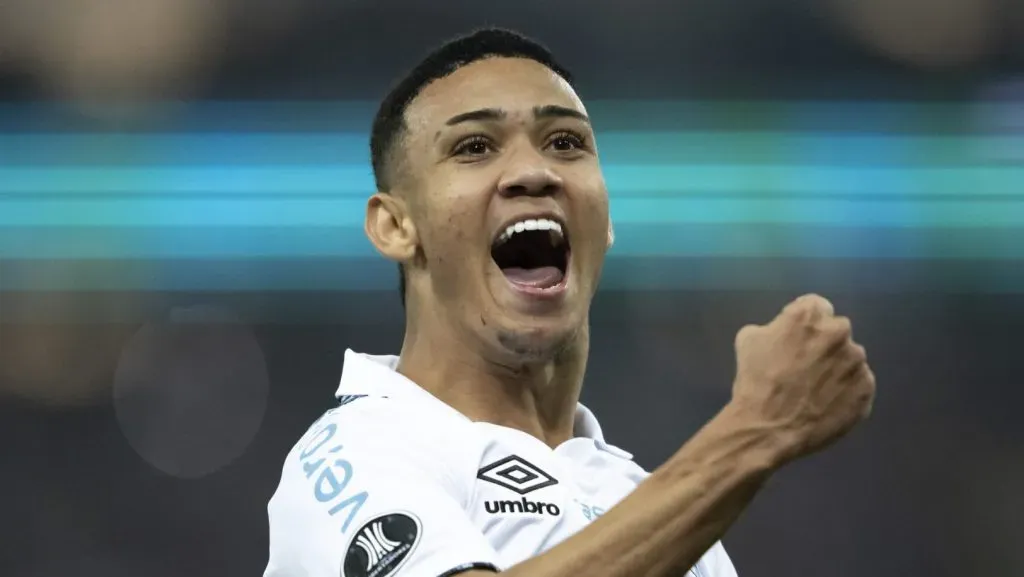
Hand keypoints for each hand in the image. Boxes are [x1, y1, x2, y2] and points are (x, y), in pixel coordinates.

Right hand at [731, 294, 874, 463]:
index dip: (803, 323)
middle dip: (823, 344)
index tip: (793, 340)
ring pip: (849, 359)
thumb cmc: (754, 381)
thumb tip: (783, 332)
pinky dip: (845, 391)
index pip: (815, 306)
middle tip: (804, 366)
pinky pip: (858, 385)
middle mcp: (839, 333)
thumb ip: (774, 327)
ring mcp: (857, 363)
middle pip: (835, 331)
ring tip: (815, 390)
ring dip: (836, 368)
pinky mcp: (866, 390)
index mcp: (810, 316)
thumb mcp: (748, 340)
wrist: (768, 429)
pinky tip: (826, 404)